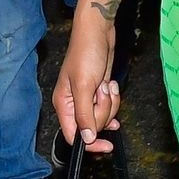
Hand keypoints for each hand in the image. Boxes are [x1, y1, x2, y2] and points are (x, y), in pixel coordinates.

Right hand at [52, 19, 120, 151]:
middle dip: (103, 112)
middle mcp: (74, 104)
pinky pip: (110, 106)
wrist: (98, 33)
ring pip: (103, 117)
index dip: (89, 143)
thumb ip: (85, 114)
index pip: (73, 135)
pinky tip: (111, 86)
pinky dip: (114, 98)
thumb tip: (86, 139)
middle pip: (92, 127)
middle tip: (102, 92)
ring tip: (106, 85)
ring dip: (110, 103)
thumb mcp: (84, 86)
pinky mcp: (99, 92)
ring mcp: (88, 99)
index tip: (106, 145)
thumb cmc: (86, 54)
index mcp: (64, 104)